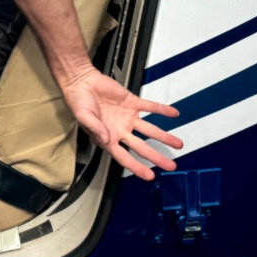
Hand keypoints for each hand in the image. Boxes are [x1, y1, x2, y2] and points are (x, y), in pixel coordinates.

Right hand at [60, 68, 182, 180]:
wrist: (82, 81)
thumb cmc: (78, 102)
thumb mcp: (83, 117)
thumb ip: (95, 128)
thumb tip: (107, 139)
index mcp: (108, 138)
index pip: (125, 157)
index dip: (137, 167)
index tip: (149, 176)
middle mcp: (120, 130)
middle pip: (142, 147)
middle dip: (156, 157)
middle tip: (170, 165)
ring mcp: (128, 117)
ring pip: (150, 129)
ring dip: (164, 136)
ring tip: (178, 144)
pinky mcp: (132, 102)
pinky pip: (150, 107)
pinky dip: (162, 110)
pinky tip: (174, 114)